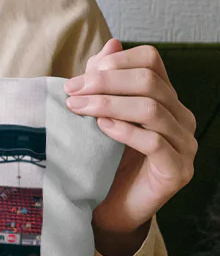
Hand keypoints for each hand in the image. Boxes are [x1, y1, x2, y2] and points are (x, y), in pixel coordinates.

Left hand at [65, 39, 196, 255]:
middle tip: (71, 93)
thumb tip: (108, 43)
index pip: (150, 61)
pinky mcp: (177, 170)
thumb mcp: (99, 119)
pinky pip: (155, 142)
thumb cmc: (104, 164)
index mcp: (164, 99)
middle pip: (149, 82)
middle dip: (105, 84)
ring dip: (110, 104)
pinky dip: (126, 131)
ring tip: (79, 108)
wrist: (111, 212)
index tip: (77, 79)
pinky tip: (102, 128)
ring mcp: (184, 144)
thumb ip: (104, 85)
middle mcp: (180, 117)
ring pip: (152, 109)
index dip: (114, 63)